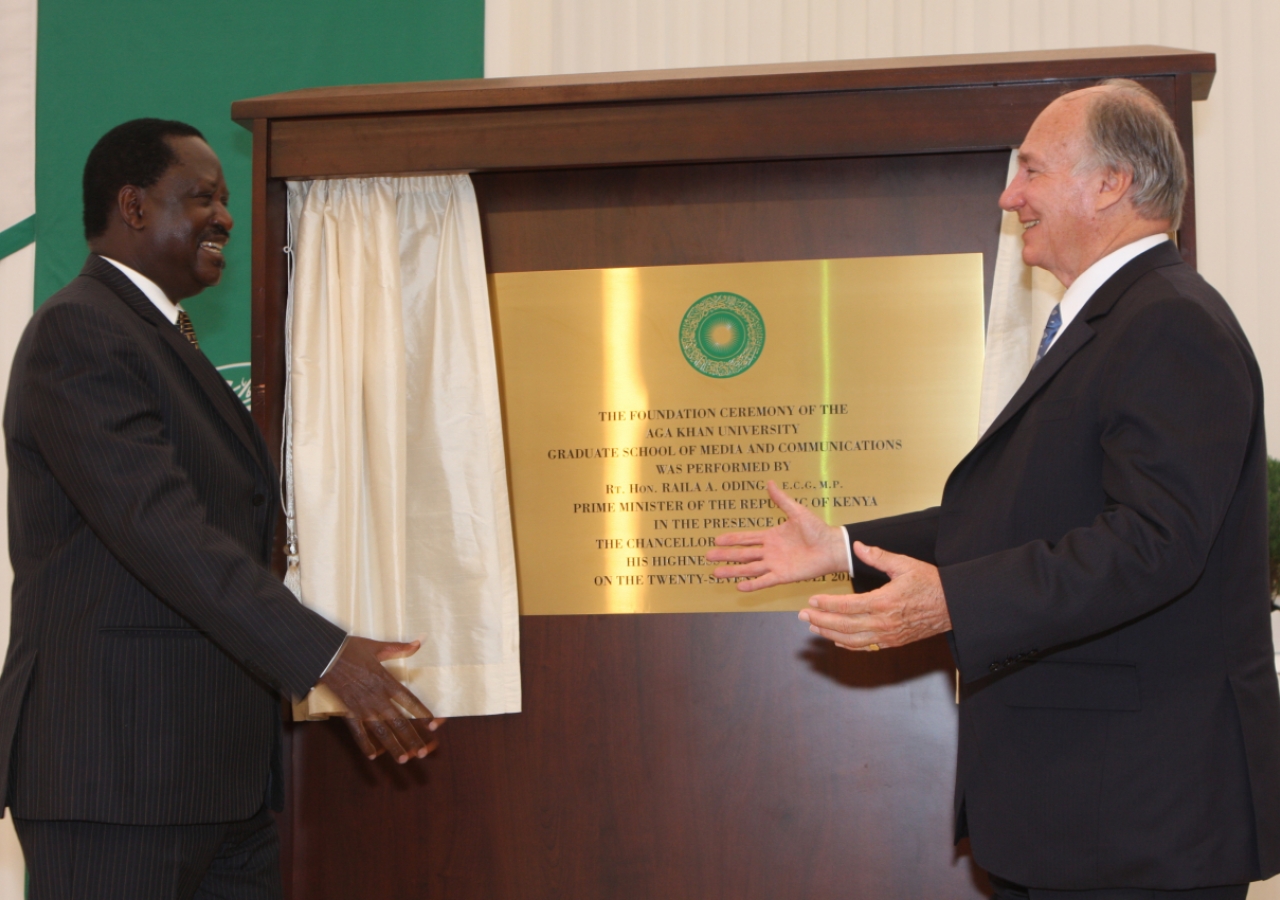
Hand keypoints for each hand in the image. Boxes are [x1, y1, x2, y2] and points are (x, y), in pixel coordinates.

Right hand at [317, 636, 443, 762]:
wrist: (323, 656)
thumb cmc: (350, 649)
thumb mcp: (377, 647)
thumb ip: (399, 648)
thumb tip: (419, 642)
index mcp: (387, 681)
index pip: (411, 701)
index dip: (423, 714)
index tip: (435, 725)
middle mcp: (377, 698)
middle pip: (399, 722)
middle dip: (411, 738)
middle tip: (422, 753)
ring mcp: (362, 707)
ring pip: (382, 731)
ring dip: (393, 746)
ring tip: (404, 759)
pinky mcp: (348, 712)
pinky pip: (358, 732)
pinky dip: (365, 745)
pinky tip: (372, 756)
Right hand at [706, 480, 847, 590]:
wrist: (832, 547)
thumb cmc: (817, 529)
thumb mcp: (797, 512)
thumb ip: (781, 500)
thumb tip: (770, 483)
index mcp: (771, 536)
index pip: (746, 538)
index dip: (731, 539)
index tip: (716, 540)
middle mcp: (770, 552)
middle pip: (742, 554)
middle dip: (725, 555)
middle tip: (708, 556)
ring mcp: (775, 564)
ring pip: (749, 568)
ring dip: (733, 571)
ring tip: (716, 572)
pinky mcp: (784, 576)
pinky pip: (765, 580)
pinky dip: (753, 584)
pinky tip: (739, 585)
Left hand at [798, 541, 950, 650]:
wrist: (954, 606)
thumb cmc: (930, 583)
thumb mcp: (904, 564)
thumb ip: (878, 556)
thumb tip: (856, 545)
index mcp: (884, 602)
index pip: (846, 605)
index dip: (826, 604)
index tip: (812, 600)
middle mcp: (883, 622)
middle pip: (844, 625)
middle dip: (820, 620)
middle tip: (803, 615)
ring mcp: (888, 635)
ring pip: (852, 639)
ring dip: (830, 634)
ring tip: (813, 627)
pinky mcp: (893, 642)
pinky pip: (866, 647)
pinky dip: (848, 645)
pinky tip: (836, 639)